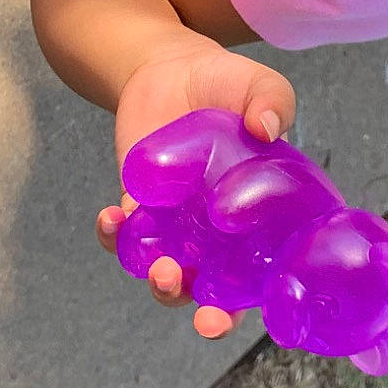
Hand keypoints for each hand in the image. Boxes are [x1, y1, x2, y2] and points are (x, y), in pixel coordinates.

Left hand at [97, 44, 296, 338]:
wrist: (169, 69)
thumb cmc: (225, 83)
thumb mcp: (257, 83)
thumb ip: (271, 101)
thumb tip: (267, 126)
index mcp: (263, 212)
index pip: (274, 265)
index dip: (272, 295)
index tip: (267, 312)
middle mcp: (224, 231)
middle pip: (224, 291)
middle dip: (214, 316)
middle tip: (207, 318)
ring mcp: (181, 226)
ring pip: (174, 276)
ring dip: (166, 285)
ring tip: (163, 269)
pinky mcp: (141, 211)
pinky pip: (126, 240)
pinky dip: (116, 238)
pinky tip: (113, 218)